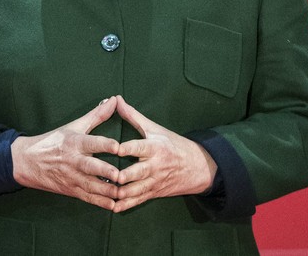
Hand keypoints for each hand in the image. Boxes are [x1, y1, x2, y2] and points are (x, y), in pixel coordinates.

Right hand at [11, 96, 121, 209]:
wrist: (28, 161)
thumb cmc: (53, 141)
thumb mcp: (73, 126)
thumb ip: (96, 115)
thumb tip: (113, 100)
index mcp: (74, 142)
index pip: (91, 142)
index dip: (104, 144)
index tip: (117, 146)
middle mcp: (73, 160)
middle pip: (90, 166)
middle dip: (106, 172)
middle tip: (120, 175)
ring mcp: (72, 177)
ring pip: (91, 185)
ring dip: (107, 190)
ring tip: (123, 193)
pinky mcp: (72, 190)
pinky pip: (88, 198)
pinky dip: (100, 203)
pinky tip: (114, 205)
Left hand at [113, 95, 215, 212]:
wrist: (198, 167)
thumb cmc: (173, 144)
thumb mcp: (155, 128)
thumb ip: (133, 116)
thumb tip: (116, 99)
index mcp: (155, 147)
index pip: (139, 147)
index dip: (127, 148)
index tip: (116, 148)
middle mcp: (155, 166)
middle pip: (139, 172)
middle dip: (126, 175)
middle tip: (113, 176)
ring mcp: (155, 181)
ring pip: (138, 189)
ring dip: (123, 193)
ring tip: (109, 194)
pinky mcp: (154, 192)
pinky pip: (140, 200)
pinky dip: (127, 205)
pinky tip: (114, 207)